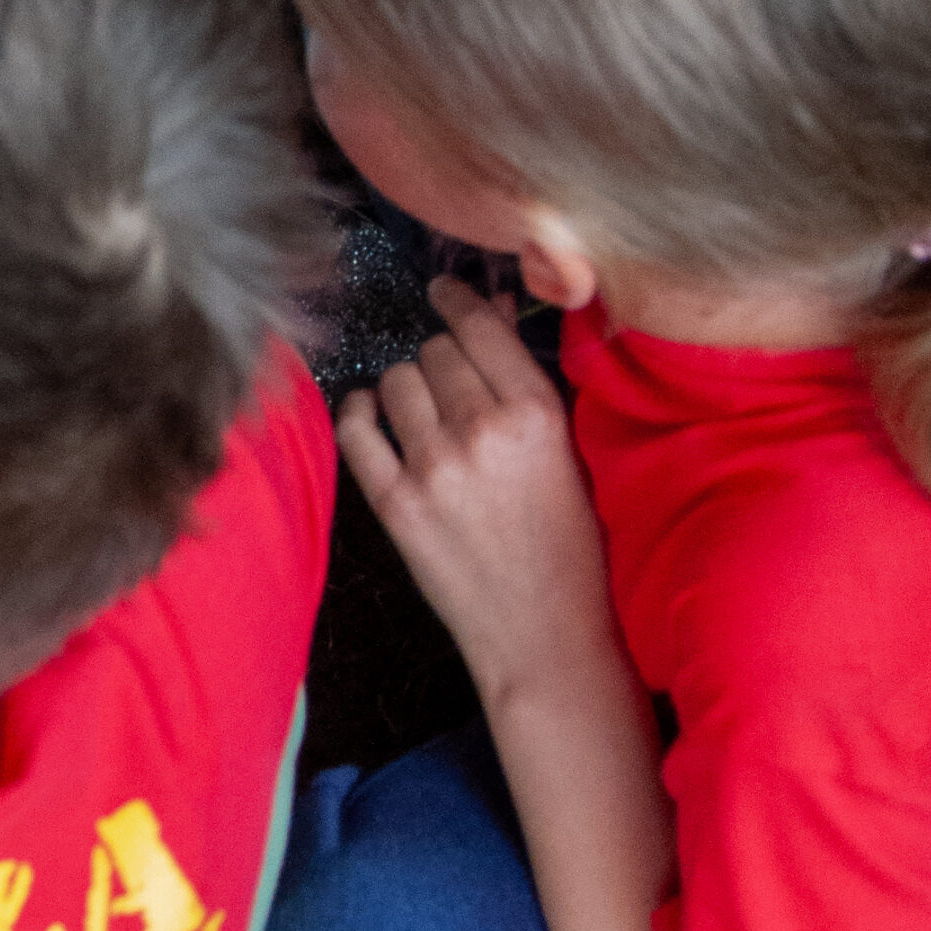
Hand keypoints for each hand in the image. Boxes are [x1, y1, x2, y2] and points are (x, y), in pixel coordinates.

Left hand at [335, 279, 617, 704]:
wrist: (548, 637)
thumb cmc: (574, 549)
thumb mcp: (571, 457)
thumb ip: (528, 388)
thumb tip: (489, 312)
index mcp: (536, 415)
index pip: (479, 327)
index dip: (459, 302)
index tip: (445, 293)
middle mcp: (481, 432)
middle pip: (435, 353)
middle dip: (443, 362)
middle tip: (455, 390)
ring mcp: (432, 468)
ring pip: (395, 381)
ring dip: (406, 389)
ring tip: (424, 415)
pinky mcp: (396, 505)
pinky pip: (355, 430)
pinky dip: (358, 414)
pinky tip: (371, 416)